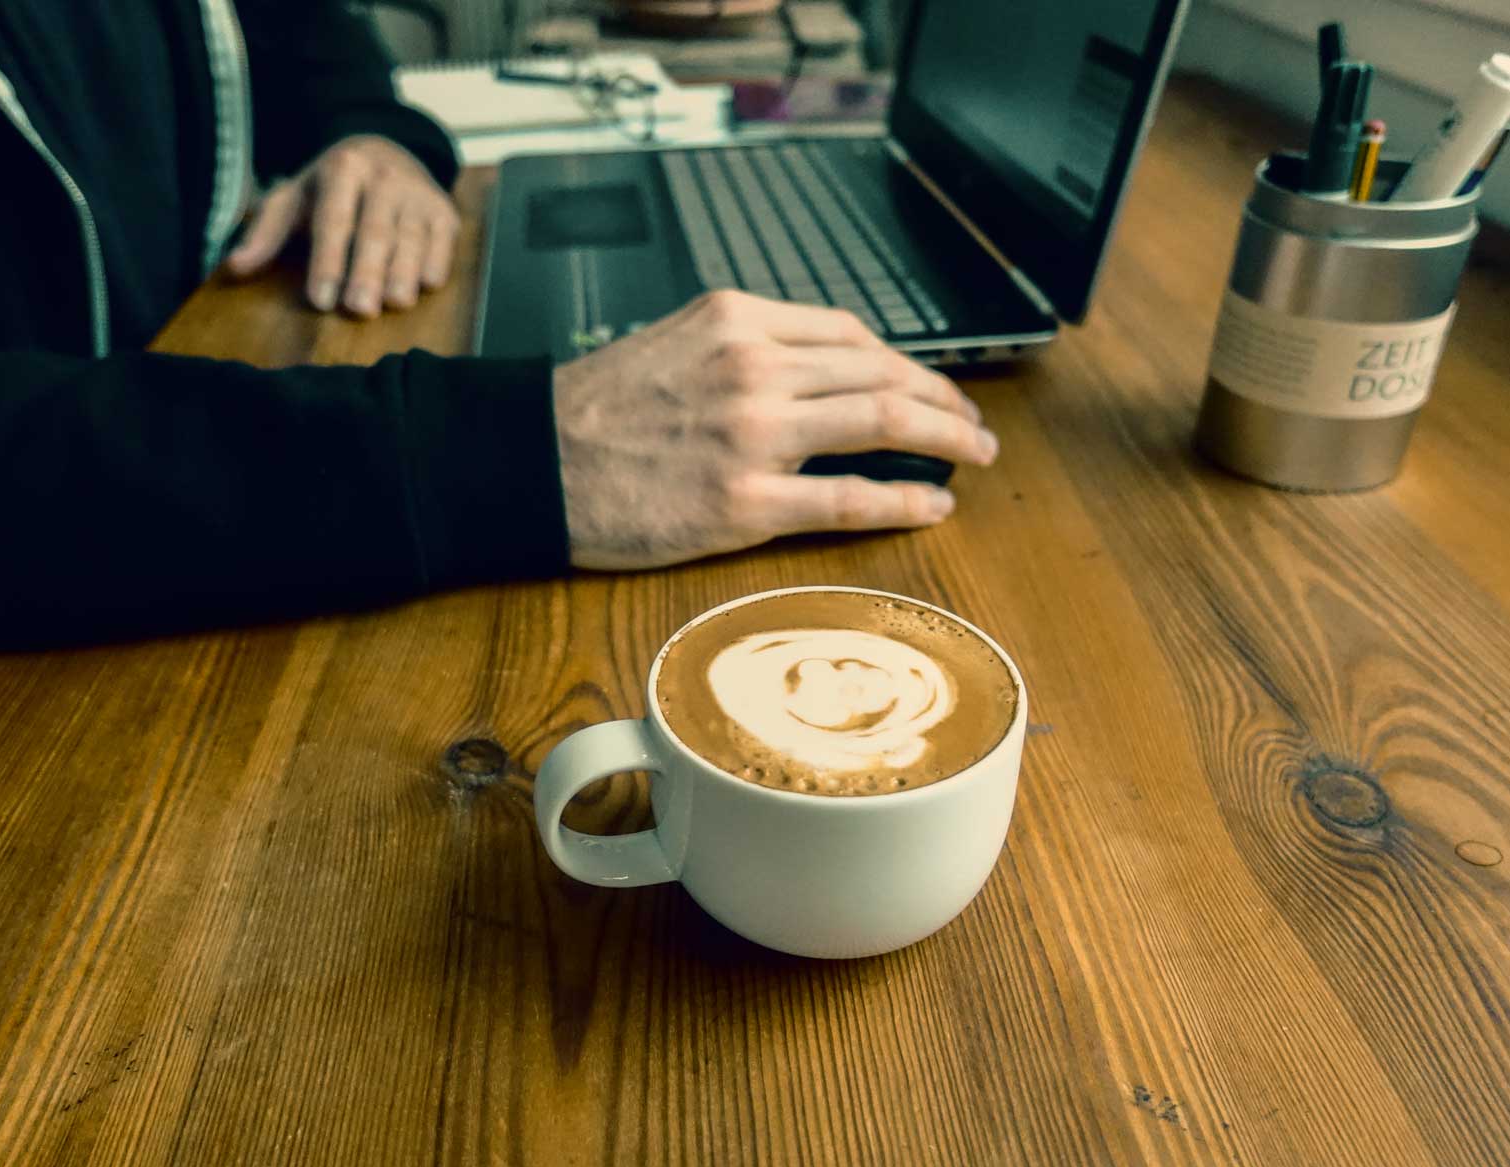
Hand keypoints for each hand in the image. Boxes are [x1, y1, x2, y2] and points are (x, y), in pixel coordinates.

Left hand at [224, 135, 459, 315]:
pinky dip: (435, 263)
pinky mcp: (444, 211)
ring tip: (395, 304)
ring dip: (404, 273)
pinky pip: (442, 241)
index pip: (334, 220)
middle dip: (368, 271)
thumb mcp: (293, 200)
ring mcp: (417, 194)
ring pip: (411, 238)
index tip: (322, 300)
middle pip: (374, 231)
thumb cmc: (331, 189)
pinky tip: (425, 286)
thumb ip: (265, 235)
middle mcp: (383, 176)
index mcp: (343, 169)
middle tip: (360, 309)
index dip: (328, 261)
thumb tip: (235, 267)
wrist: (386, 152)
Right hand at [554, 290, 996, 569]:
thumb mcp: (676, 341)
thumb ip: (746, 346)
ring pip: (880, 423)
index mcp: (737, 319)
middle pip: (881, 374)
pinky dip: (902, 500)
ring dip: (944, 439)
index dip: (905, 362)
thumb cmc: (597, 410)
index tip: (929, 384)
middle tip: (975, 425)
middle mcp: (753, 367)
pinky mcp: (745, 501)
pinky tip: (933, 504)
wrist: (533, 462)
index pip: (850, 334)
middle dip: (943, 400)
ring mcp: (753, 434)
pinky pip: (846, 498)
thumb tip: (819, 370)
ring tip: (975, 455)